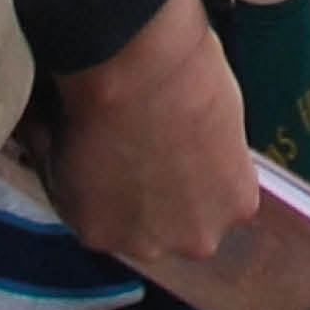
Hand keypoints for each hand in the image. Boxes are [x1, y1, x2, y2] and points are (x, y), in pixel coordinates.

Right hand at [33, 0, 258, 282]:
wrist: (140, 69)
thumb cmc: (186, 74)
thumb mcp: (223, 120)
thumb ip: (208, 158)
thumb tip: (185, 154)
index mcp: (237, 203)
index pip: (210, 208)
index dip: (184, 181)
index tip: (166, 158)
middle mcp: (198, 236)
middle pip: (170, 228)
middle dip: (150, 200)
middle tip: (129, 154)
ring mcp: (147, 241)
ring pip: (123, 228)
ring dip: (110, 200)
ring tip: (100, 148)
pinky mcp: (98, 234)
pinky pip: (81, 214)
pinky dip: (72, 187)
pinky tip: (76, 147)